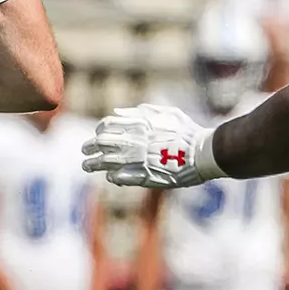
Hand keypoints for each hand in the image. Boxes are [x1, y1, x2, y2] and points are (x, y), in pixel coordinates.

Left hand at [81, 104, 222, 187]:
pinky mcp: (141, 177)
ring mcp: (136, 160)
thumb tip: (116, 112)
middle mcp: (133, 141)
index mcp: (138, 124)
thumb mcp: (165, 113)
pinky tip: (111, 176)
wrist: (202, 153)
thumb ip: (139, 112)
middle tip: (85, 151)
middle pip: (100, 143)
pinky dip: (112, 176)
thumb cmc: (186, 132)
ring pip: (104, 162)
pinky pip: (117, 177)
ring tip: (87, 166)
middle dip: (89, 146)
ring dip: (92, 164)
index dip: (99, 130)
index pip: (106, 125)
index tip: (98, 135)